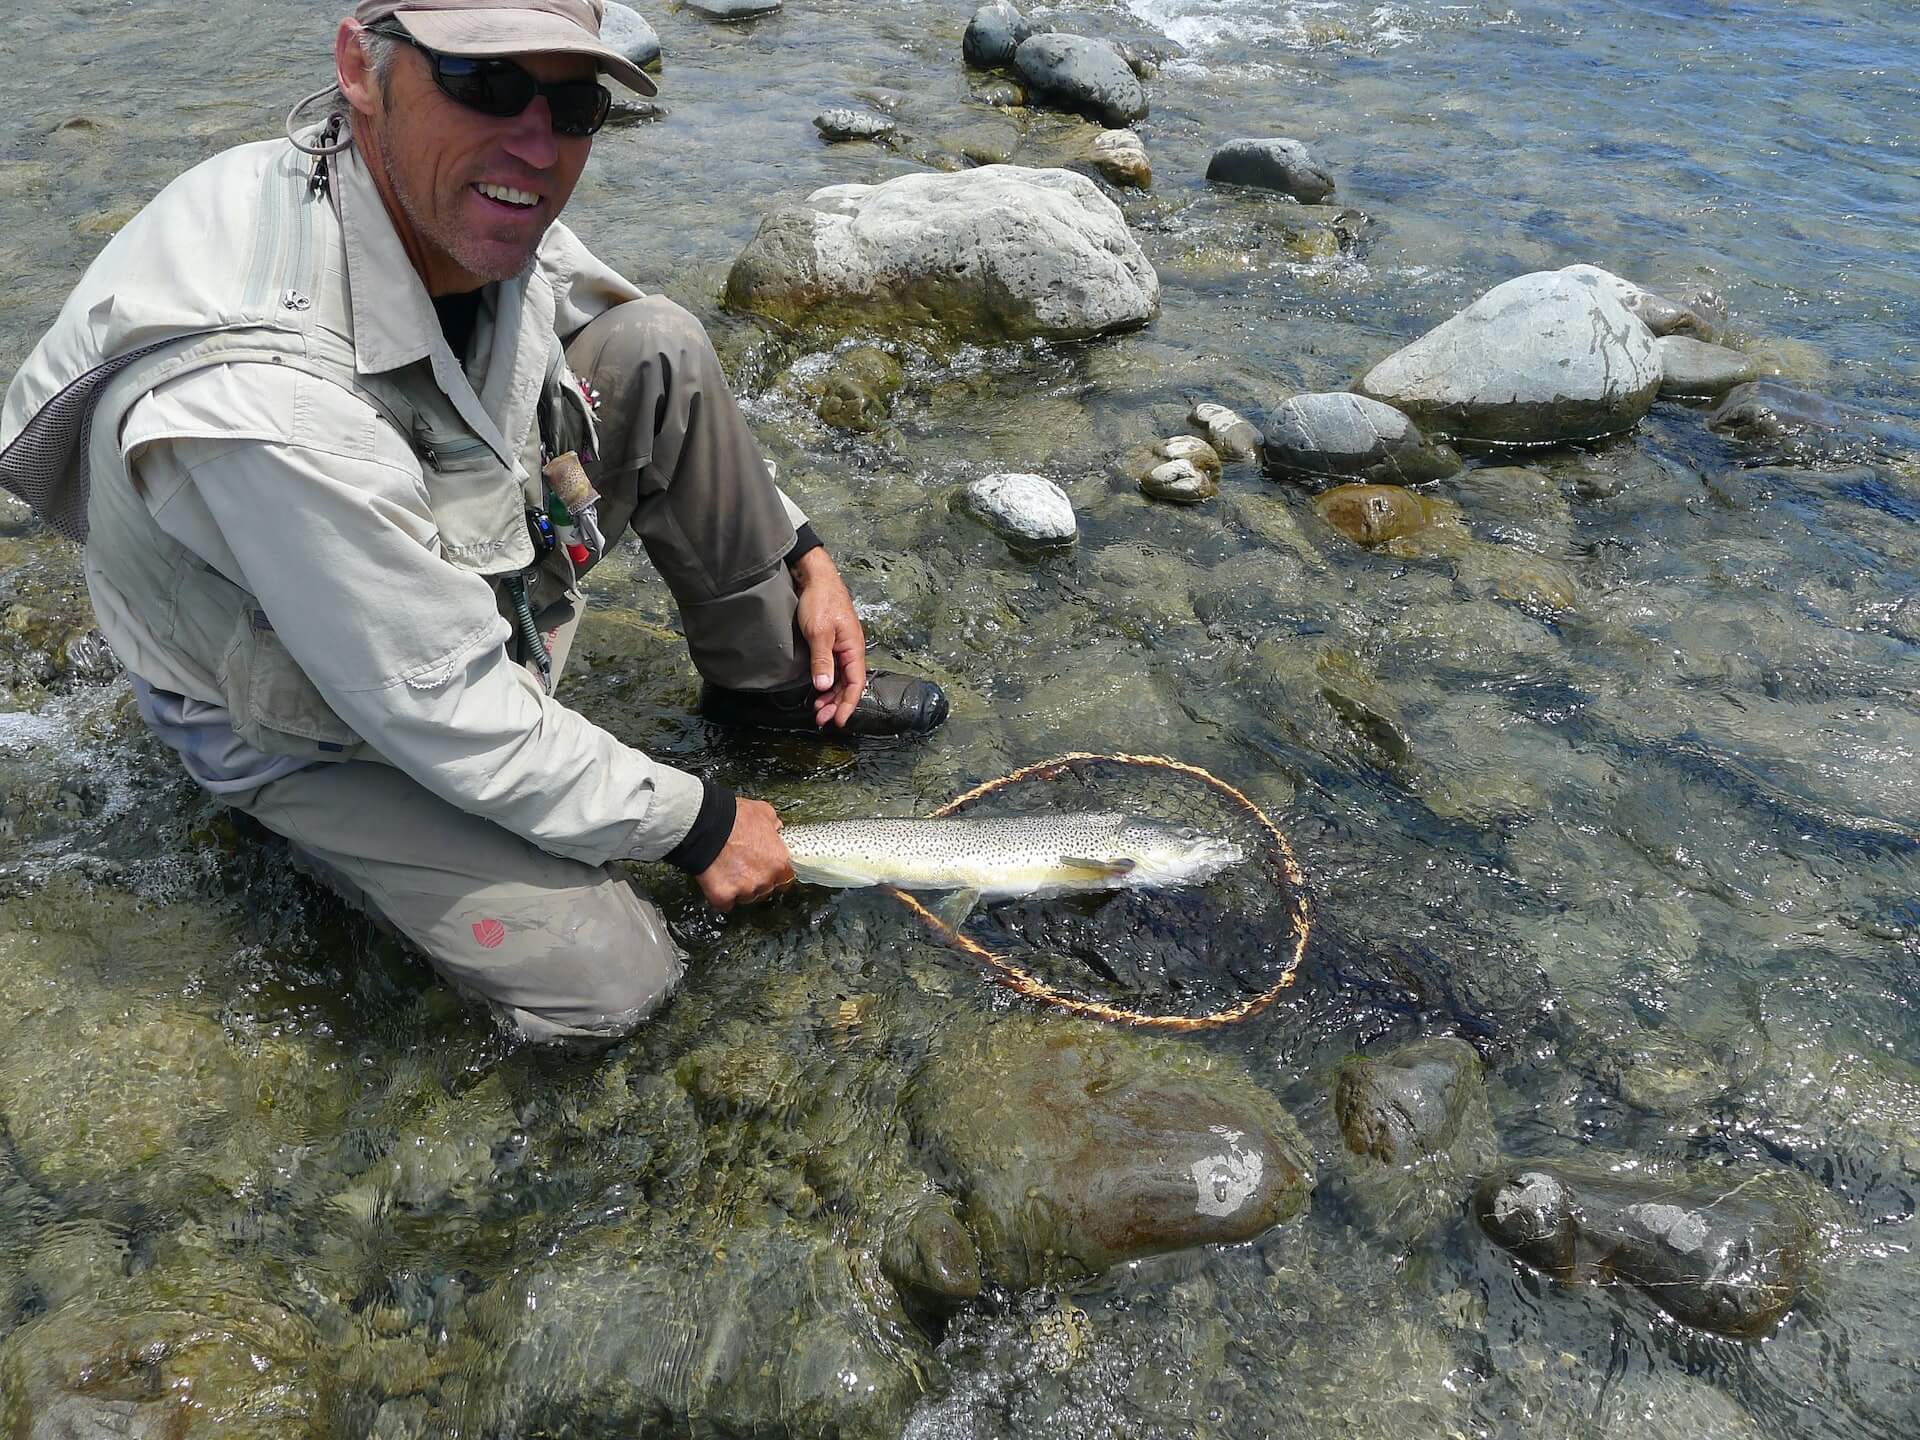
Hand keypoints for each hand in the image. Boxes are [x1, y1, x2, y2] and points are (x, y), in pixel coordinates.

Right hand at [695, 797, 794, 910]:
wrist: (707, 825)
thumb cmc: (734, 818)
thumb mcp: (762, 811)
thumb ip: (773, 823)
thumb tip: (775, 826)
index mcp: (778, 860)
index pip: (786, 877)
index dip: (775, 873)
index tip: (767, 869)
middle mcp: (765, 879)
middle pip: (765, 889)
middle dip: (756, 881)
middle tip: (743, 866)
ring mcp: (745, 890)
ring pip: (746, 897)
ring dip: (738, 889)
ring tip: (728, 870)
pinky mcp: (724, 896)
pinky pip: (725, 903)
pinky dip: (720, 895)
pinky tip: (717, 882)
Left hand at [792, 548, 867, 727]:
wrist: (815, 577)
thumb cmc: (820, 600)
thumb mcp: (819, 632)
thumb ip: (822, 660)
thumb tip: (824, 686)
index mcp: (853, 648)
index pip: (856, 684)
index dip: (847, 704)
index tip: (837, 720)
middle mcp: (851, 650)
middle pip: (849, 684)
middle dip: (836, 704)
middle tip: (820, 719)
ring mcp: (842, 646)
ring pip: (841, 678)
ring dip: (830, 695)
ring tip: (817, 709)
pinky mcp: (832, 643)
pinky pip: (834, 669)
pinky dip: (827, 682)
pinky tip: (818, 689)